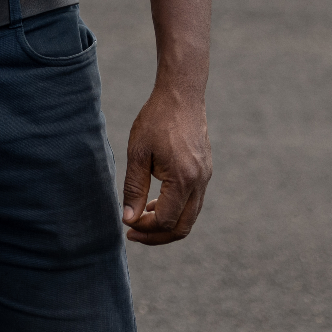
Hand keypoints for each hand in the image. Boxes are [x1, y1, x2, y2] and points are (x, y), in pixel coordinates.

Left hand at [121, 86, 210, 244]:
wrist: (182, 95)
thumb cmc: (157, 120)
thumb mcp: (138, 153)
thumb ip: (134, 188)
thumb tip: (128, 218)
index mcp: (183, 179)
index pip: (166, 222)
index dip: (144, 228)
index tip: (125, 223)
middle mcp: (200, 182)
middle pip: (182, 227)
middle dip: (157, 235)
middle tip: (133, 233)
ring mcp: (205, 178)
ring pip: (190, 217)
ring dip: (166, 224)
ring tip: (141, 218)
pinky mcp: (205, 172)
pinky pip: (193, 202)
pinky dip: (175, 209)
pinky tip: (155, 201)